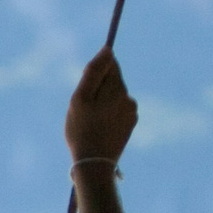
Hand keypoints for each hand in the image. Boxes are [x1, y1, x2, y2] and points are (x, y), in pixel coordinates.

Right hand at [65, 49, 137, 165]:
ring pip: (113, 97)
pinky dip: (107, 116)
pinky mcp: (130, 125)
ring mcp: (131, 112)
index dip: (94, 73)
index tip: (85, 89)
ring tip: (90, 122)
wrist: (95, 163)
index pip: (110, 64)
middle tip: (83, 110)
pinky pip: (117, 111)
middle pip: (111, 81)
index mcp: (117, 88)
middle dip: (97, 89)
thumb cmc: (82, 129)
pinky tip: (98, 130)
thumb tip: (107, 50)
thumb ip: (93, 72)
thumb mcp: (80, 98)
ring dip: (102, 103)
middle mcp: (128, 97)